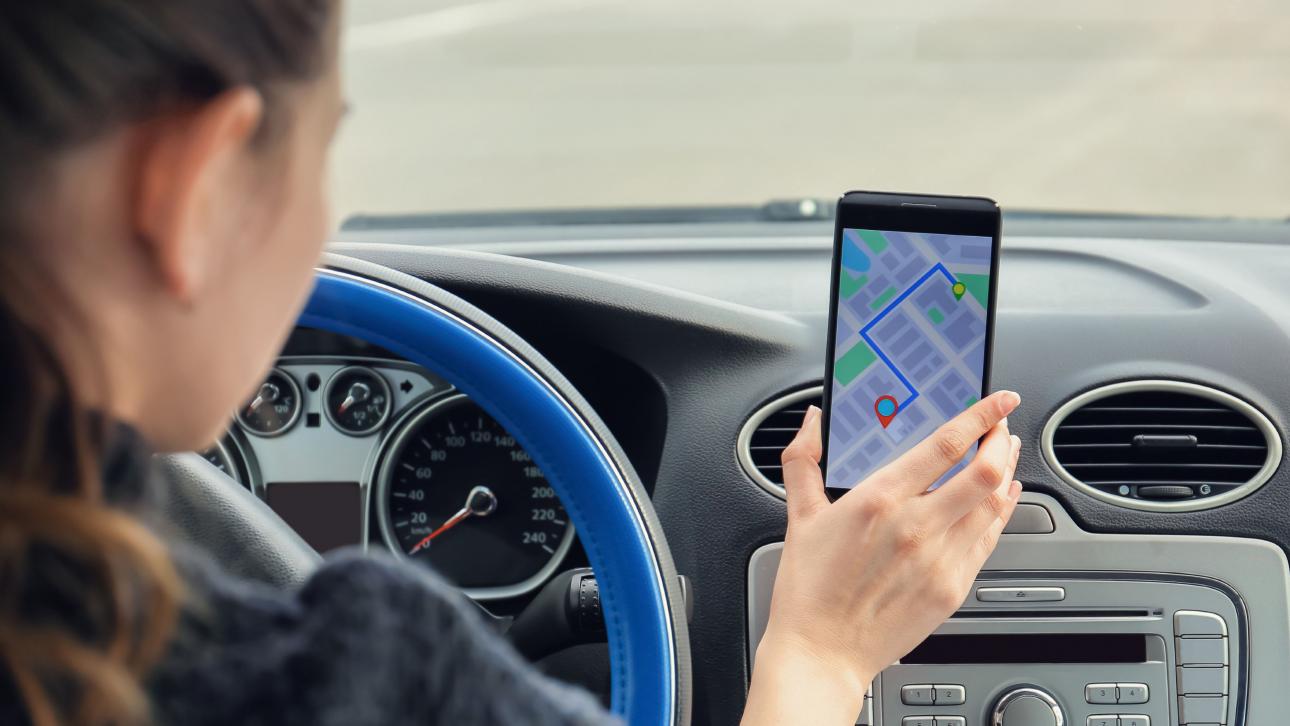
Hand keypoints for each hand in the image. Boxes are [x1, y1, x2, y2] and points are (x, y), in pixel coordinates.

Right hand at [742, 391, 1022, 724]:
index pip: (946, 445)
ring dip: (1005, 473)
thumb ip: (804, 460)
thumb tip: (813, 423)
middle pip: (984, 472)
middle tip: (1000, 426)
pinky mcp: (951, 588)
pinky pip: (988, 541)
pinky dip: (1000, 513)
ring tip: (1003, 455)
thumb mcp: (800, 516)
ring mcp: (939, 560)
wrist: (822, 653)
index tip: (996, 400)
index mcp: (879, 500)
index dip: (980, 416)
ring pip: (994, 505)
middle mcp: (916, 527)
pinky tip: (1000, 500)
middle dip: (1000, 441)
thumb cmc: (808, 590)